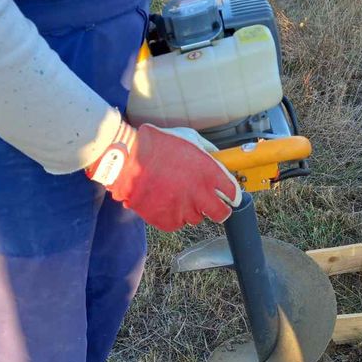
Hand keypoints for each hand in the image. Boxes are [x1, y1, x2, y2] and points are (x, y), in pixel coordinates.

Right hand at [87, 123, 240, 231]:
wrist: (128, 158)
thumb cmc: (158, 145)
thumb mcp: (190, 139)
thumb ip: (208, 152)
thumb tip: (219, 158)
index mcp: (210, 174)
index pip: (233, 194)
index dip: (229, 195)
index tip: (225, 194)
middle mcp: (201, 195)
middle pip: (221, 214)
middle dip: (217, 210)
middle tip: (207, 203)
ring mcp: (184, 210)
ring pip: (195, 218)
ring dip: (189, 209)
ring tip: (174, 194)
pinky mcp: (167, 220)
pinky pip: (175, 223)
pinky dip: (170, 215)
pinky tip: (162, 200)